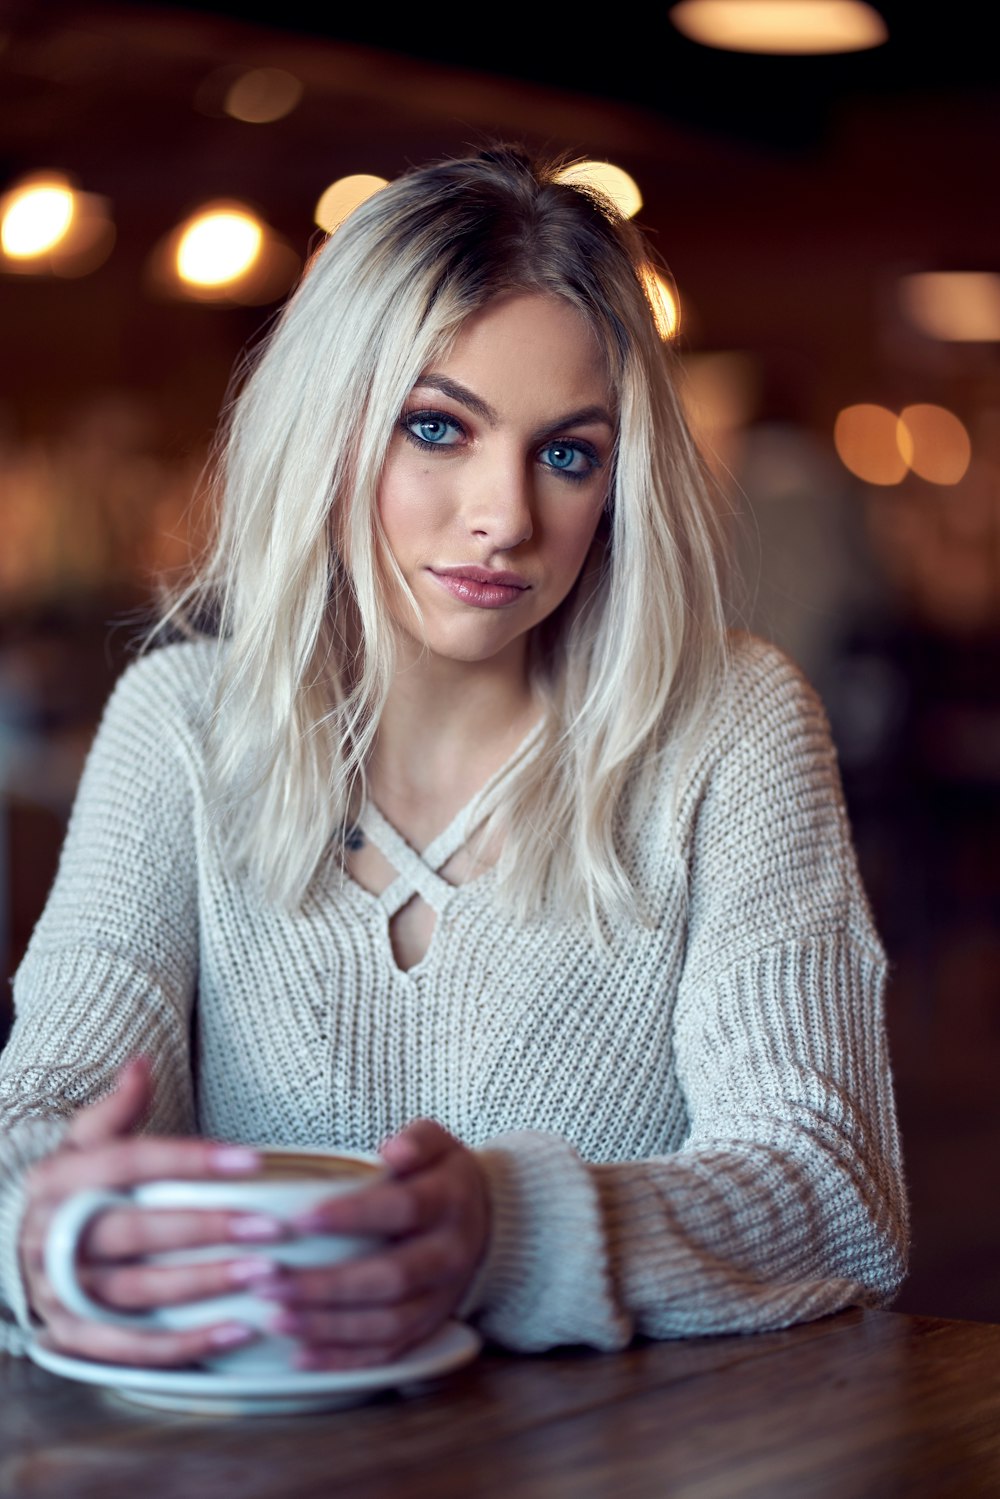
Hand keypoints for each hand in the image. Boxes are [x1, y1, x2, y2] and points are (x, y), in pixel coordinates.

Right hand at [19, 1057, 288, 1366]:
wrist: (16, 1253)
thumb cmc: (69, 1192)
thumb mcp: (82, 1144)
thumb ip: (115, 1108)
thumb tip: (142, 1062)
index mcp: (59, 1182)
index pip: (128, 1164)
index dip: (190, 1160)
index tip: (252, 1160)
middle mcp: (52, 1239)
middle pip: (135, 1233)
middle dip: (207, 1228)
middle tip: (270, 1226)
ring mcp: (60, 1293)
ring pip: (137, 1293)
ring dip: (205, 1286)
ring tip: (264, 1273)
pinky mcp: (73, 1337)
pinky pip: (130, 1350)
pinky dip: (184, 1347)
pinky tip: (237, 1331)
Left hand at [259, 1118, 489, 1368]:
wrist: (487, 1222)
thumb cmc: (441, 1176)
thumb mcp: (438, 1144)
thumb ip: (416, 1141)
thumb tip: (392, 1151)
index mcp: (449, 1202)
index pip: (403, 1209)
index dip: (354, 1215)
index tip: (301, 1219)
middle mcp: (449, 1255)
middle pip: (391, 1278)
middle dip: (327, 1286)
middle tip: (271, 1283)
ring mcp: (441, 1298)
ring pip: (386, 1323)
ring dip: (328, 1327)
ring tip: (275, 1318)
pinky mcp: (427, 1328)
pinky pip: (387, 1353)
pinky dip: (343, 1360)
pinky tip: (300, 1356)